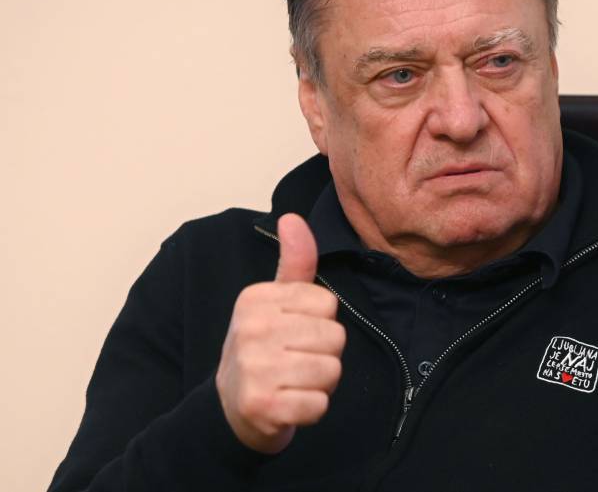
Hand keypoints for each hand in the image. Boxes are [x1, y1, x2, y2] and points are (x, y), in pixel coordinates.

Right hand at [215, 213, 345, 453]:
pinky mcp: (262, 406)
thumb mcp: (276, 302)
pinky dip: (312, 410)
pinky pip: (320, 405)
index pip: (329, 304)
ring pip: (332, 371)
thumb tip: (292, 218)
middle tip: (296, 362)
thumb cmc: (263, 349)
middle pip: (335, 338)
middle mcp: (250, 330)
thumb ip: (294, 262)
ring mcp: (254, 369)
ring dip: (320, 384)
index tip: (295, 333)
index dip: (322, 323)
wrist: (232, 408)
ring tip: (294, 382)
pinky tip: (289, 404)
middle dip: (325, 355)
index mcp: (255, 299)